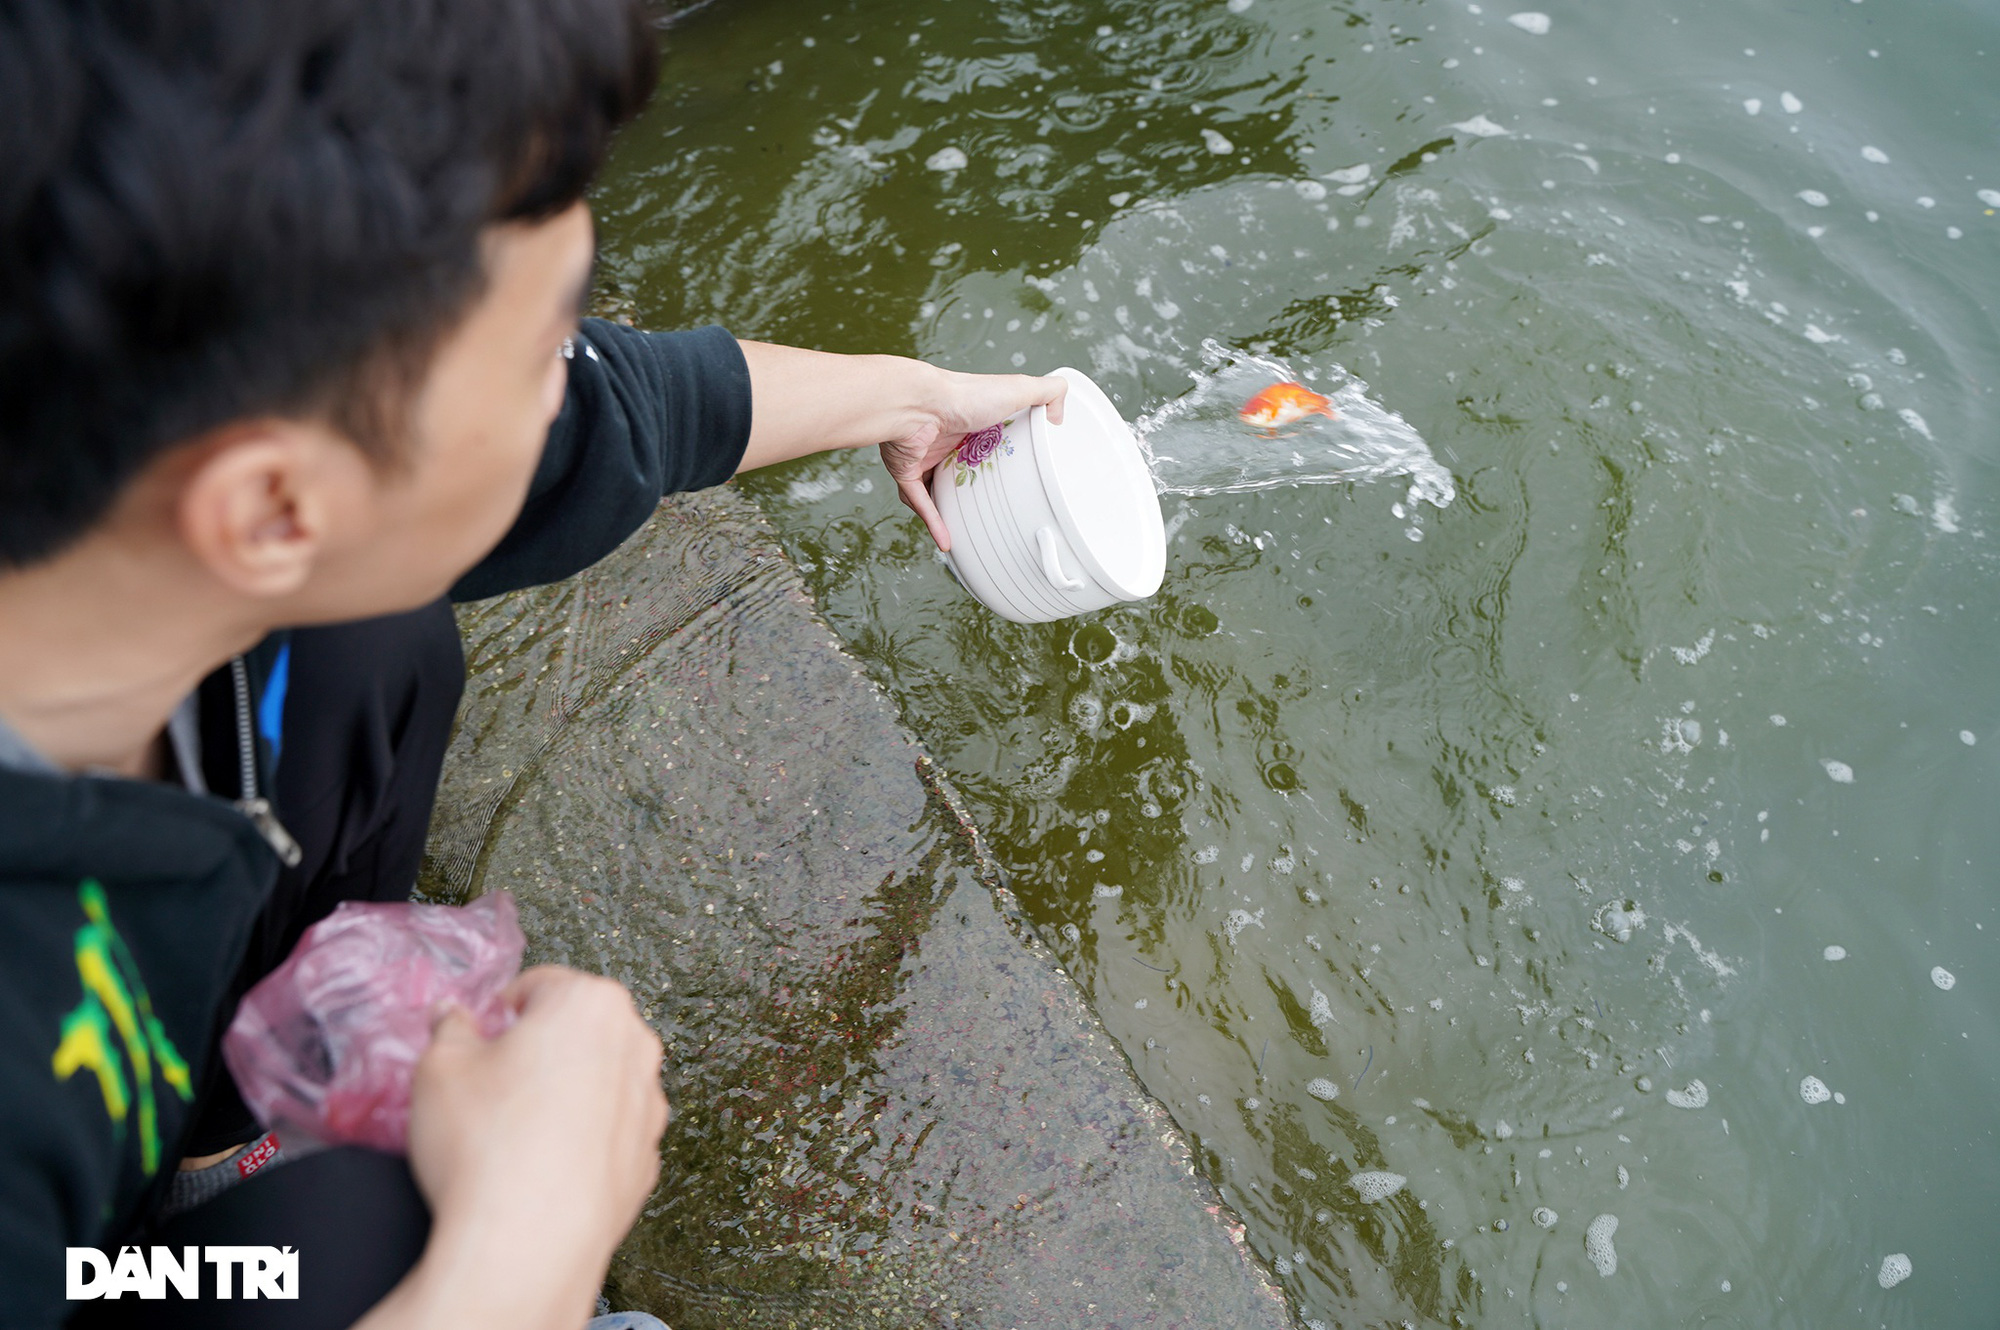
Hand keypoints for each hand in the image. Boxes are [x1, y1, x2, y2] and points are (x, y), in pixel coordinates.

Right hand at [360, 966, 666, 1329]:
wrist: (527, 1241)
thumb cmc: (488, 1146)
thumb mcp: (439, 1067)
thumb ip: (449, 1027)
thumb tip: (453, 1017)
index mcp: (591, 1003)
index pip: (538, 985)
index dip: (498, 1012)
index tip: (478, 1036)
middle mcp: (635, 1045)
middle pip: (577, 1030)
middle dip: (536, 1048)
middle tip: (491, 1082)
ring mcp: (649, 1103)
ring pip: (597, 1080)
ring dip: (562, 1092)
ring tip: (513, 1128)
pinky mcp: (647, 1156)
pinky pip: (607, 1131)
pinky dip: (580, 1138)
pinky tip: (541, 1162)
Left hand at [878, 369, 1067, 551]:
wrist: (917, 404)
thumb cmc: (963, 395)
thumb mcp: (1018, 388)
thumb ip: (1047, 392)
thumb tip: (1060, 416)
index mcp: (973, 420)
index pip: (989, 441)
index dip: (1001, 455)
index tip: (1016, 473)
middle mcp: (947, 437)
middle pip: (964, 467)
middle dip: (975, 485)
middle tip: (996, 504)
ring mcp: (926, 455)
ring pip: (940, 486)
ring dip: (952, 507)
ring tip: (972, 528)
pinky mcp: (907, 470)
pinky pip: (920, 501)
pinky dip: (933, 521)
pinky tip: (948, 540)